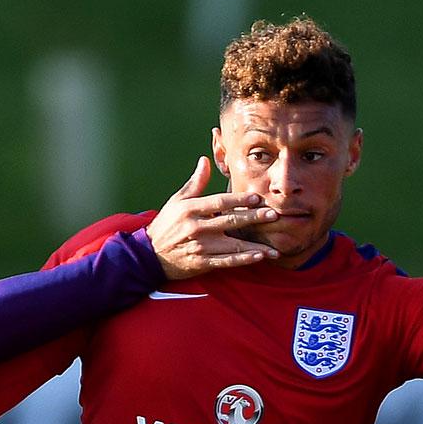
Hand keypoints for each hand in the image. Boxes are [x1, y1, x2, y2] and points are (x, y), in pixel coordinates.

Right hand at [145, 156, 278, 279]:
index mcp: (190, 209)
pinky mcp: (200, 263)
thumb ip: (195, 183)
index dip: (239, 199)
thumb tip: (205, 160)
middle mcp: (195, 228)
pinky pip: (226, 261)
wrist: (148, 255)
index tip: (258, 197)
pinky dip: (242, 260)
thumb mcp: (176, 201)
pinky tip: (258, 257)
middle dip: (254, 218)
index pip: (219, 202)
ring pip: (232, 245)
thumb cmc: (166, 225)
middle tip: (274, 215)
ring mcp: (199, 247)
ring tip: (274, 247)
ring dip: (254, 247)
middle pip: (230, 221)